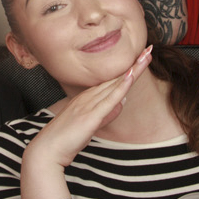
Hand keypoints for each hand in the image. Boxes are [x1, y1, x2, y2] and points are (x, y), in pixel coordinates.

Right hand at [25, 47, 152, 170]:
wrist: (48, 149)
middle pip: (116, 78)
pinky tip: (130, 76)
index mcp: (87, 98)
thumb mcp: (90, 125)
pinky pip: (109, 99)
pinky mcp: (90, 116)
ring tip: (146, 57)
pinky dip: (121, 86)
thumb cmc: (66, 139)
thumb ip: (106, 114)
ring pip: (115, 84)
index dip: (128, 70)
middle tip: (150, 49)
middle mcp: (88, 97)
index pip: (112, 81)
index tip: (141, 59)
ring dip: (132, 70)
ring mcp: (89, 104)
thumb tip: (121, 103)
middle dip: (134, 64)